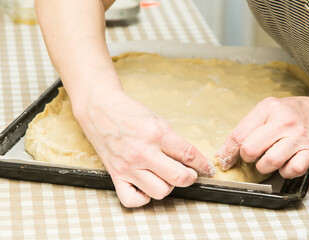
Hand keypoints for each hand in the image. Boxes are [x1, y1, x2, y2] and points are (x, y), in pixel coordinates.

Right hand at [74, 85, 214, 206]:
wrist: (99, 109)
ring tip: (165, 177)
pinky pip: (132, 200)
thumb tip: (190, 160)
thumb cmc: (129, 113)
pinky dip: (142, 198)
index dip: (203, 164)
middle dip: (190, 178)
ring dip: (168, 186)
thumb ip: (173, 140)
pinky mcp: (116, 175)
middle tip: (189, 174)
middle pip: (179, 178)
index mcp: (157, 133)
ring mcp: (128, 166)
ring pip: (160, 191)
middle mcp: (143, 152)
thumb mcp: (157, 120)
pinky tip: (146, 187)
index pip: (189, 155)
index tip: (207, 168)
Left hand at [216, 96, 308, 178]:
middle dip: (247, 158)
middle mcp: (283, 121)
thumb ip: (246, 128)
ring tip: (267, 160)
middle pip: (251, 149)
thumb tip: (223, 153)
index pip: (239, 134)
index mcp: (268, 108)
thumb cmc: (289, 114)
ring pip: (270, 162)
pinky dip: (284, 172)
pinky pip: (291, 170)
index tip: (224, 160)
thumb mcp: (266, 111)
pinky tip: (284, 164)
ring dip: (264, 167)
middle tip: (252, 155)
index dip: (228, 152)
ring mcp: (298, 137)